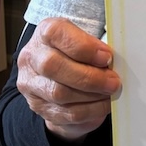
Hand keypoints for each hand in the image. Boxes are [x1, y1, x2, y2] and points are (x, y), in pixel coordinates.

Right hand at [16, 17, 120, 142]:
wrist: (59, 75)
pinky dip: (89, 111)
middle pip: (54, 66)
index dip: (84, 47)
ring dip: (91, 96)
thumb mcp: (86, 40)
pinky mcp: (37, 106)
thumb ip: (97, 46)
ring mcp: (30, 84)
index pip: (57, 34)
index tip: (107, 57)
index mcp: (45, 32)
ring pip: (59, 93)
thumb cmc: (79, 52)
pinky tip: (102, 105)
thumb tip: (115, 61)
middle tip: (113, 82)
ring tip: (109, 93)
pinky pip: (64, 113)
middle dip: (90, 77)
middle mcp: (32, 57)